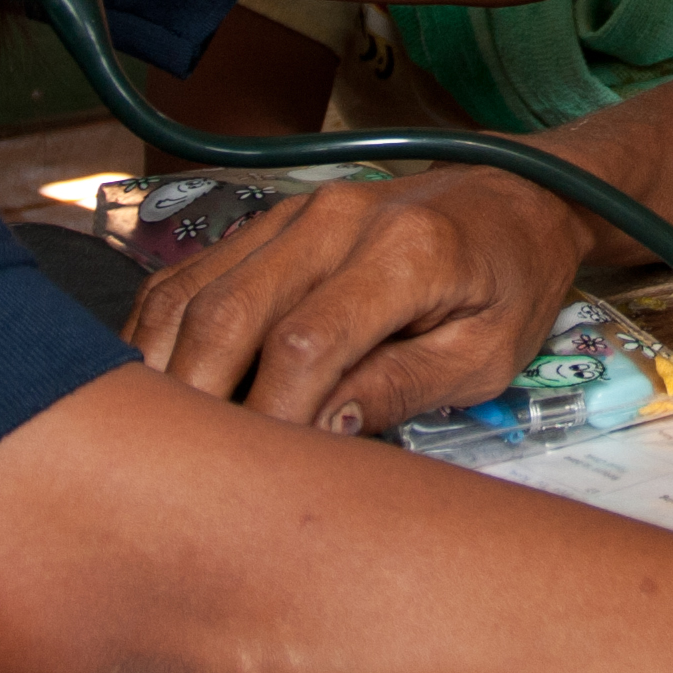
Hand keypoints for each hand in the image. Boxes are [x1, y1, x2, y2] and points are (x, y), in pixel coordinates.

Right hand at [124, 169, 590, 434]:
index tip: (263, 476)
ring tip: (156, 438)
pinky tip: (154, 382)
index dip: (272, 416)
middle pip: (230, 313)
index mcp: (405, 252)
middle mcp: (336, 220)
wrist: (518, 196)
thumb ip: (402, 388)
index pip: (306, 344)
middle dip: (197, 398)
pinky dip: (161, 330)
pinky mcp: (271, 221)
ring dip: (161, 366)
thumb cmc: (510, 282)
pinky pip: (193, 273)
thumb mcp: (486, 354)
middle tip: (185, 472)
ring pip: (195, 291)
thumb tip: (322, 434)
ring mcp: (295, 214)